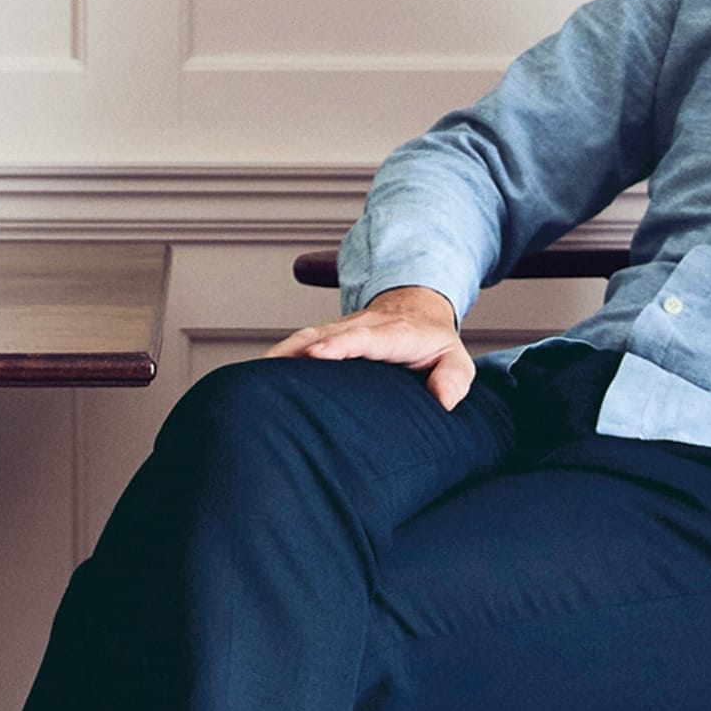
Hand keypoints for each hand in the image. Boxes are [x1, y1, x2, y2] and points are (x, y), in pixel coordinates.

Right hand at [263, 285, 476, 410]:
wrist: (416, 308)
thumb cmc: (433, 343)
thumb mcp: (456, 359)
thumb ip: (454, 378)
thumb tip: (443, 401)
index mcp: (394, 334)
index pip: (365, 338)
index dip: (341, 345)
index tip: (319, 355)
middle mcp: (361, 327)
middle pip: (325, 335)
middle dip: (300, 349)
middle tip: (273, 368)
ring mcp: (340, 330)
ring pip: (306, 337)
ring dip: (282, 354)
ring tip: (254, 377)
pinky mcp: (326, 337)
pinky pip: (299, 344)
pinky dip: (278, 356)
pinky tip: (257, 377)